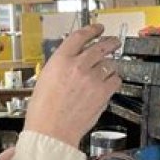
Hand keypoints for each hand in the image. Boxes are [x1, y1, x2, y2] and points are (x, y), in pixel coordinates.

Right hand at [24, 24, 120, 147]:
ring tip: (108, 69)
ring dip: (109, 65)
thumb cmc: (43, 111)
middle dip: (110, 42)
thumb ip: (61, 66)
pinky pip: (115, 79)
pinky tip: (109, 83)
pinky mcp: (103, 92)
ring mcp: (93, 78)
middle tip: (114, 41)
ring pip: (110, 63)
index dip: (91, 30)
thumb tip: (74, 61)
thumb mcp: (45, 79)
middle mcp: (78, 65)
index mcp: (60, 60)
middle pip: (100, 46)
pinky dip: (114, 80)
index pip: (80, 36)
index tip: (97, 28)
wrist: (51, 131)